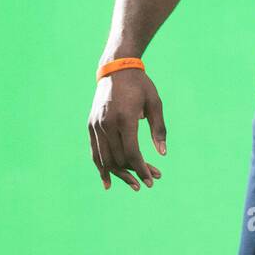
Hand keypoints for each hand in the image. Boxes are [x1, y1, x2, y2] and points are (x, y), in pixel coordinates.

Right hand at [88, 67, 166, 191]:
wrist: (116, 69)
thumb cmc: (140, 85)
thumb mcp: (155, 103)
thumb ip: (159, 129)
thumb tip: (162, 154)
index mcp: (125, 118)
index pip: (132, 152)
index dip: (142, 169)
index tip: (151, 179)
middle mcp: (108, 124)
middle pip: (119, 158)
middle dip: (135, 172)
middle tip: (149, 182)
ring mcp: (97, 125)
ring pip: (105, 159)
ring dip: (119, 174)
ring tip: (133, 185)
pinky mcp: (91, 125)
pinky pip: (95, 152)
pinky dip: (101, 168)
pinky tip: (108, 182)